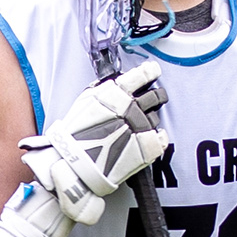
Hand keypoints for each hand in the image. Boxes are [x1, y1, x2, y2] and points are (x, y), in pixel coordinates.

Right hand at [24, 69, 170, 212]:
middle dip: (157, 97)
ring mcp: (140, 128)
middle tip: (156, 99)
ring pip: (156, 117)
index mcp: (115, 94)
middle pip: (155, 97)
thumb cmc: (74, 135)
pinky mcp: (146, 147)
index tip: (154, 71)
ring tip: (139, 127)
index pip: (141, 76)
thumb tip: (117, 85)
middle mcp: (130, 108)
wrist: (75, 164)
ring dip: (150, 120)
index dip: (150, 73)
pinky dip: (158, 138)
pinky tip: (150, 138)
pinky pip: (162, 138)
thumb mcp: (86, 102)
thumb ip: (105, 91)